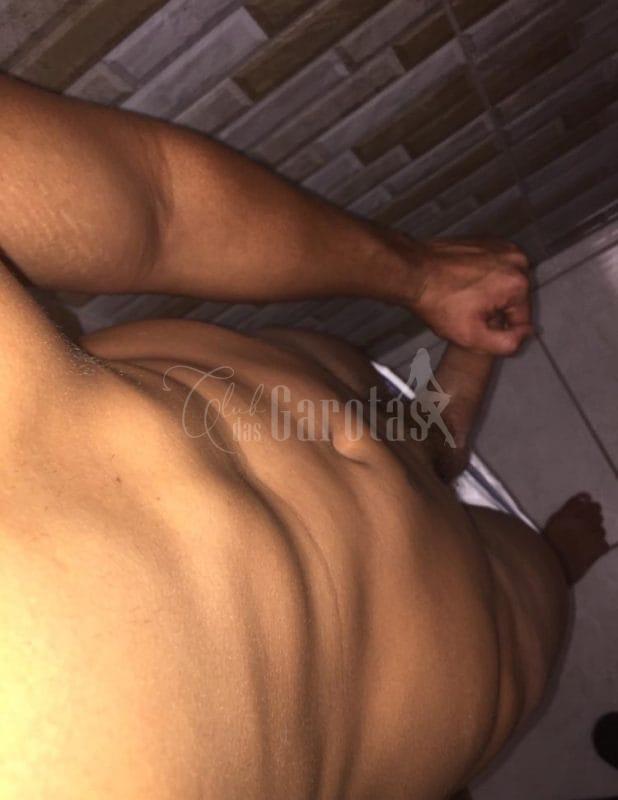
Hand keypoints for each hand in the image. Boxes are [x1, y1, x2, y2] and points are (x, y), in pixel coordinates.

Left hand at [403, 237, 532, 354]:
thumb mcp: (473, 337)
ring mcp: (502, 247)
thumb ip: (508, 343)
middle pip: (515, 300)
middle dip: (495, 311)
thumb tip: (526, 334)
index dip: (499, 330)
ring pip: (505, 285)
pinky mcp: (488, 242)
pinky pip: (494, 270)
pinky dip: (482, 279)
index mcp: (518, 283)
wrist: (413, 273)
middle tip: (468, 312)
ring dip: (490, 295)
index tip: (477, 324)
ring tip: (464, 297)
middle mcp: (516, 259)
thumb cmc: (437, 301)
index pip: (522, 321)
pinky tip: (463, 284)